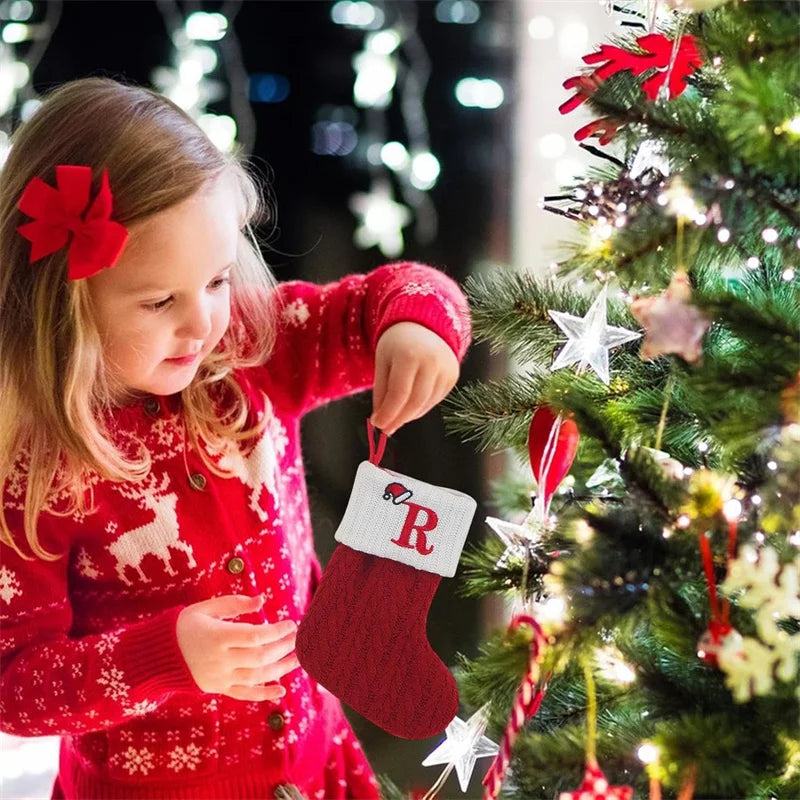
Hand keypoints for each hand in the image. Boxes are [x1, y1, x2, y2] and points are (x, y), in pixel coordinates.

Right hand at [176, 594, 298, 701]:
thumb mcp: (205, 608)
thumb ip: (235, 604)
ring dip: (281, 668)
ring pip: (257, 676)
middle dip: (283, 648)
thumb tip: (262, 600)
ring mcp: (220, 677)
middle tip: (298, 638)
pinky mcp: (219, 688)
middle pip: (259, 657)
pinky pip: (244, 694)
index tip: (291, 624)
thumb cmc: (184, 626)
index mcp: (217, 637)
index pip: (254, 636)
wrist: (157, 656)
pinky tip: (281, 690)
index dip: (276, 631)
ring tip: (299, 659)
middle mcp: (220, 660)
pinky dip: (263, 693)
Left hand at [371, 321, 459, 435]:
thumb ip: (381, 392)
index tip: (377, 424)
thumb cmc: (397, 345)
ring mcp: (446, 369)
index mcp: (409, 355)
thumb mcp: (382, 363)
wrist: (423, 326)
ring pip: (426, 404)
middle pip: (415, 402)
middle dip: (398, 419)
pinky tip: (410, 405)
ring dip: (409, 415)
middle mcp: (432, 362)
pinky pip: (435, 400)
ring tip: (396, 416)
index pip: (399, 393)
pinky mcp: (453, 376)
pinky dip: (420, 407)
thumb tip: (380, 422)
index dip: (388, 413)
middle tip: (385, 428)